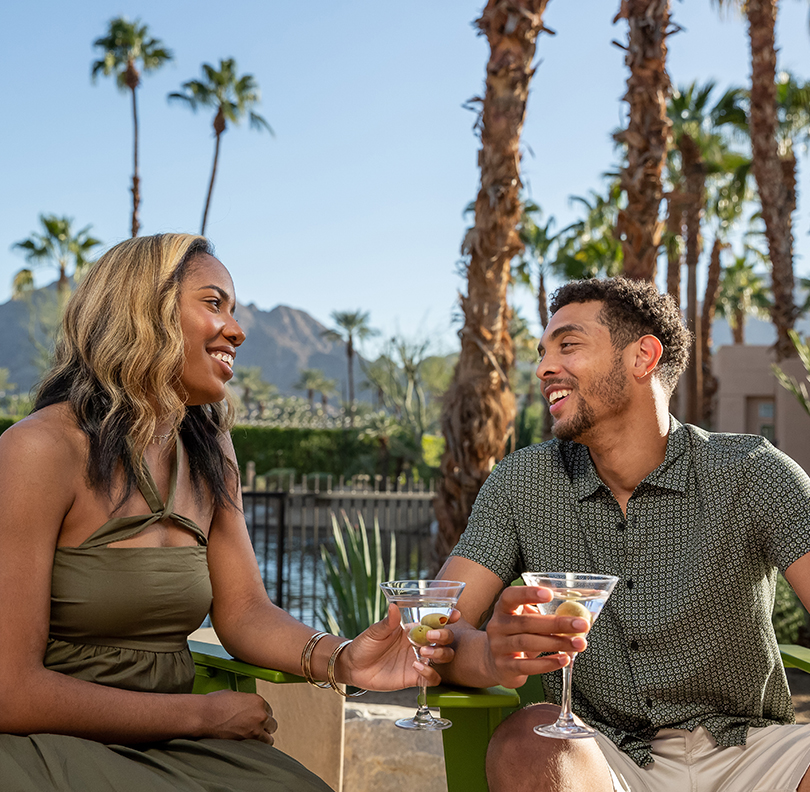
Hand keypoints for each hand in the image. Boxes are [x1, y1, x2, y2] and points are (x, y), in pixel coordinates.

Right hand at [200, 690, 276, 743]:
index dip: (262, 715)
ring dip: (263, 738)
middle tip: (256, 729)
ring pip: (269, 738)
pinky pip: (260, 747)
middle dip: (265, 727)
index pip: (268, 710)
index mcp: (258, 700)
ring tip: (255, 740)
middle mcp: (260, 714)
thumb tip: (245, 707)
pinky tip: (251, 747)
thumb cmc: (214, 704)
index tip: (257, 719)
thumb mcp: (234, 695)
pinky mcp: (248, 741)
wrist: (205, 716)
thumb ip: (245, 702)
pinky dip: (256, 747)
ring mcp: (255, 729)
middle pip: (272, 724)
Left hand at [338, 604, 459, 690]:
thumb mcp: (375, 631)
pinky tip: (416, 667)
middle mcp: (420, 643)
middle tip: (431, 637)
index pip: (435, 621)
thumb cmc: (364, 644)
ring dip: (439, 653)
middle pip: (445, 639)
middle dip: (444, 636)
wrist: (353, 667)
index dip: (448, 617)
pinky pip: (433, 678)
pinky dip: (430, 673)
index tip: (455, 614)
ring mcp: (419, 660)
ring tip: (423, 651)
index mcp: (413, 628)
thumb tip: (393, 606)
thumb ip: (387, 622)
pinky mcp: (414, 677)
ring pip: (444, 657)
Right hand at [485, 586, 589, 688]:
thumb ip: (545, 615)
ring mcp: (498, 647)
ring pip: (528, 643)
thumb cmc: (517, 636)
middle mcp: (497, 626)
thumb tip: (580, 615)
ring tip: (579, 644)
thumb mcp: (525, 621)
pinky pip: (527, 666)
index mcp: (503, 609)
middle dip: (557, 623)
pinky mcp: (504, 667)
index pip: (511, 596)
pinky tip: (564, 659)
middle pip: (526, 622)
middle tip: (582, 624)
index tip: (550, 594)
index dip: (528, 594)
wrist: (494, 662)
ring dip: (557, 643)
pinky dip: (548, 663)